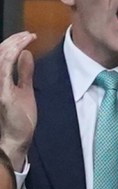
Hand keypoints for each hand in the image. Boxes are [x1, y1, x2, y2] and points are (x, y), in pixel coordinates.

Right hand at [0, 31, 36, 170]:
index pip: (2, 54)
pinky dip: (13, 53)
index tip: (27, 36)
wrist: (16, 139)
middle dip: (13, 39)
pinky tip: (23, 48)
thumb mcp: (24, 90)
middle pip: (0, 51)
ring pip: (1, 55)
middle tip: (29, 35)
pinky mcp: (3, 91)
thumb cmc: (19, 118)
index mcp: (0, 78)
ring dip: (14, 43)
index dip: (12, 42)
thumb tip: (26, 54)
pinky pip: (5, 66)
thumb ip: (24, 73)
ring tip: (28, 37)